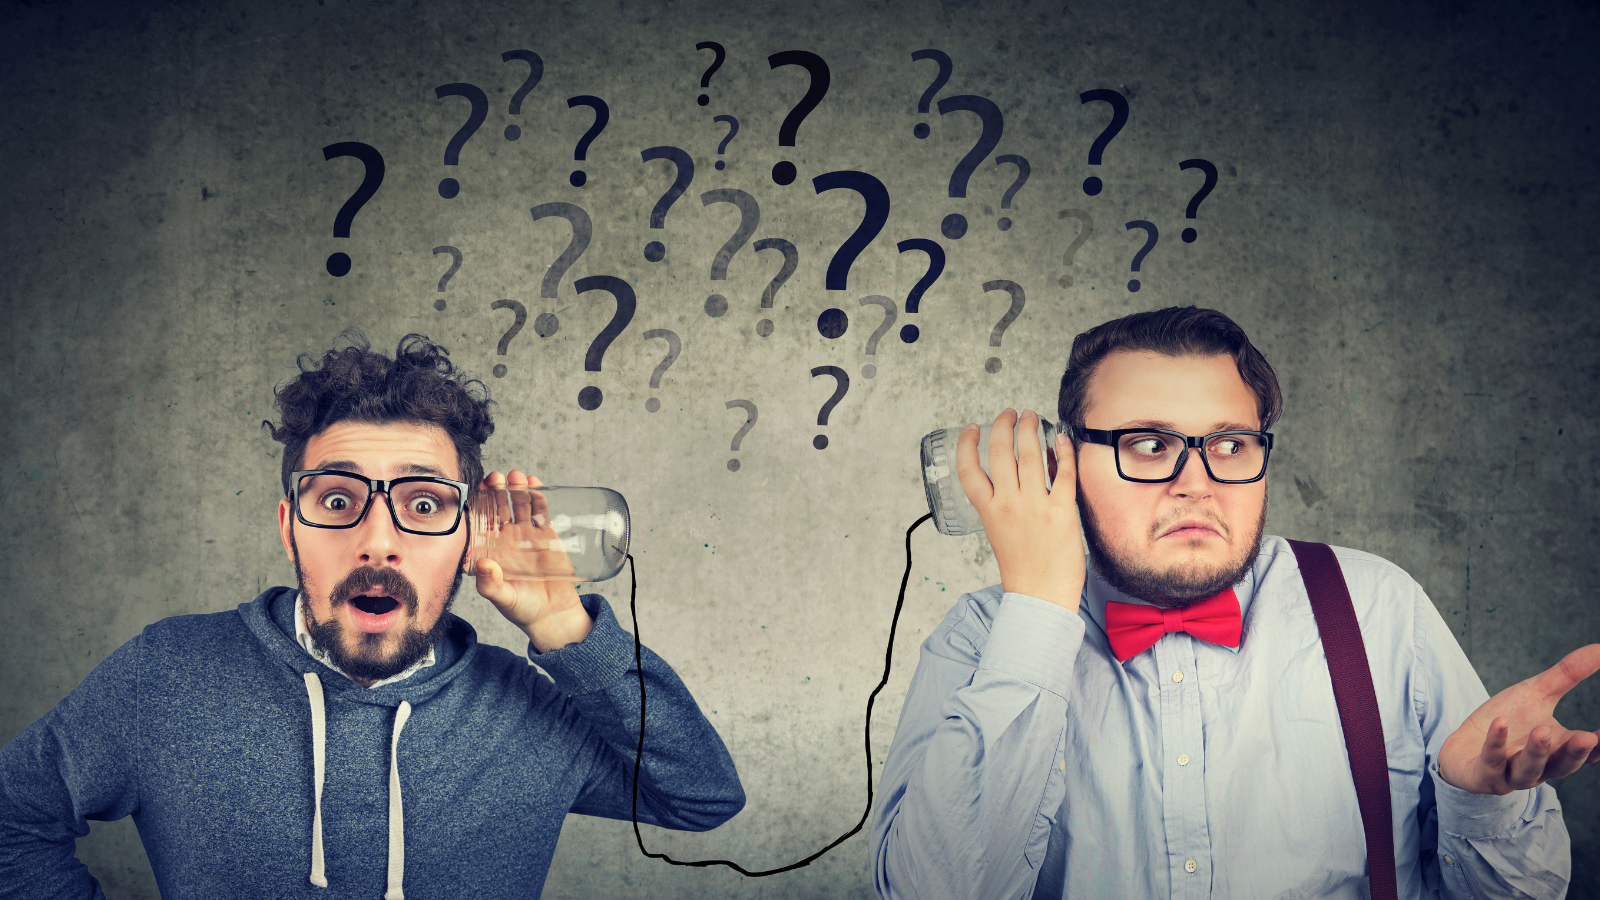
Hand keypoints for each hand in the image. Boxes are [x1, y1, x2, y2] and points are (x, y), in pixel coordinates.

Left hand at [473, 470, 592, 652]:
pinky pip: (541, 510)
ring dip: (516, 488)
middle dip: (495, 491)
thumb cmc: (523, 610)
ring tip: (516, 477)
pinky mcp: (547, 535)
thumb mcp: (504, 599)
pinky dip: (538, 496)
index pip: (479, 523)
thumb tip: (483, 564)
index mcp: (489, 551)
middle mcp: (505, 540)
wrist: (554, 615)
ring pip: (519, 505)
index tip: (474, 492)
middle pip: (498, 508)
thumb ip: (491, 585)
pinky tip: (534, 483)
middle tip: (495, 478)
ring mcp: (526, 535)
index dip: (475, 506)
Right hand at [954, 409, 1085, 612]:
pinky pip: (1063, 471)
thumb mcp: (1000, 532)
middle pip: (1000, 451)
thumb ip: (1004, 504)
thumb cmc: (1023, 569)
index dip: (967, 444)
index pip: (968, 469)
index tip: (973, 428)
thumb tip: (1020, 473)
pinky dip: (1063, 450)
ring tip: (1032, 417)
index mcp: (988, 510)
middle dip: (1004, 424)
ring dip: (1030, 428)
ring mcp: (1035, 506)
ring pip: (1029, 454)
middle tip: (1010, 414)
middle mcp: (1008, 504)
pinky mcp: (1062, 510)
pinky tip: (1062, 439)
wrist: (1041, 596)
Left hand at [1437, 643, 1599, 793]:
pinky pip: (1490, 763)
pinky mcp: (1481, 776)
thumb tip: (1599, 647)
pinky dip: (1495, 744)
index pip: (1583, 753)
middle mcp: (1539, 768)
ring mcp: (1509, 775)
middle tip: (1586, 738)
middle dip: (1573, 753)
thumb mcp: (1536, 693)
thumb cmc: (1507, 719)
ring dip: (1536, 752)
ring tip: (1542, 731)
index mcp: (1557, 751)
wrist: (1462, 745)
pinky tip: (1499, 723)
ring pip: (1528, 770)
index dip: (1597, 747)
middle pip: (1561, 766)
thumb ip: (1567, 675)